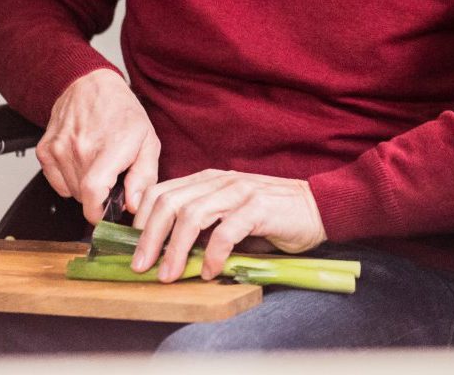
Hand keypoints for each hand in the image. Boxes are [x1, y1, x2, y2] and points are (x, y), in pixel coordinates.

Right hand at [36, 68, 160, 223]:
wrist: (91, 85)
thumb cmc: (123, 112)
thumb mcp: (147, 141)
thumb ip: (144, 177)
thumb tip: (133, 205)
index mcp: (109, 147)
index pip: (93, 193)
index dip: (98, 212)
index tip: (105, 214)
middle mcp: (80, 148)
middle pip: (83, 196)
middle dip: (99, 196)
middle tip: (111, 178)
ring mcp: (59, 148)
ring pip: (70, 190)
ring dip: (84, 187)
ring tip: (97, 163)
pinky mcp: (45, 149)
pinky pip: (56, 182)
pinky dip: (68, 179)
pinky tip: (81, 161)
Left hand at [130, 170, 325, 280]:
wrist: (319, 207)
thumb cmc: (273, 216)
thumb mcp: (231, 214)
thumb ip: (204, 224)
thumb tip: (166, 253)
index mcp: (210, 179)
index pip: (162, 192)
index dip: (142, 220)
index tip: (134, 248)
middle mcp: (222, 181)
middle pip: (170, 202)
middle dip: (150, 237)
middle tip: (142, 267)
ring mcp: (241, 191)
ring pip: (193, 215)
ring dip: (176, 249)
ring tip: (169, 274)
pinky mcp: (260, 208)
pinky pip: (227, 231)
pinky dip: (213, 254)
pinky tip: (211, 271)